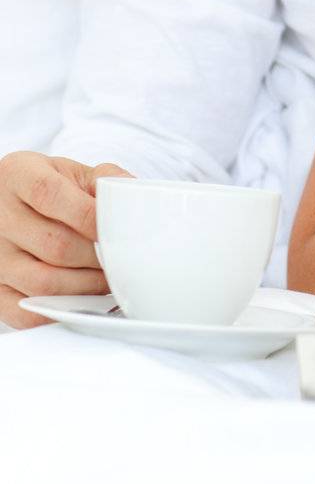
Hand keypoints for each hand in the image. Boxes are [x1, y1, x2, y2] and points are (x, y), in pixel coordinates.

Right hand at [0, 152, 132, 328]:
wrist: (9, 201)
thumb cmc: (47, 187)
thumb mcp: (71, 172)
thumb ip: (104, 179)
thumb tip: (133, 197)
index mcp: (17, 175)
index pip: (49, 195)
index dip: (90, 216)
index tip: (117, 229)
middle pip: (54, 244)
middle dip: (97, 256)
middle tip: (121, 259)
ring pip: (42, 282)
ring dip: (86, 286)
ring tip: (107, 279)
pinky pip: (24, 312)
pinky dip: (59, 310)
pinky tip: (81, 300)